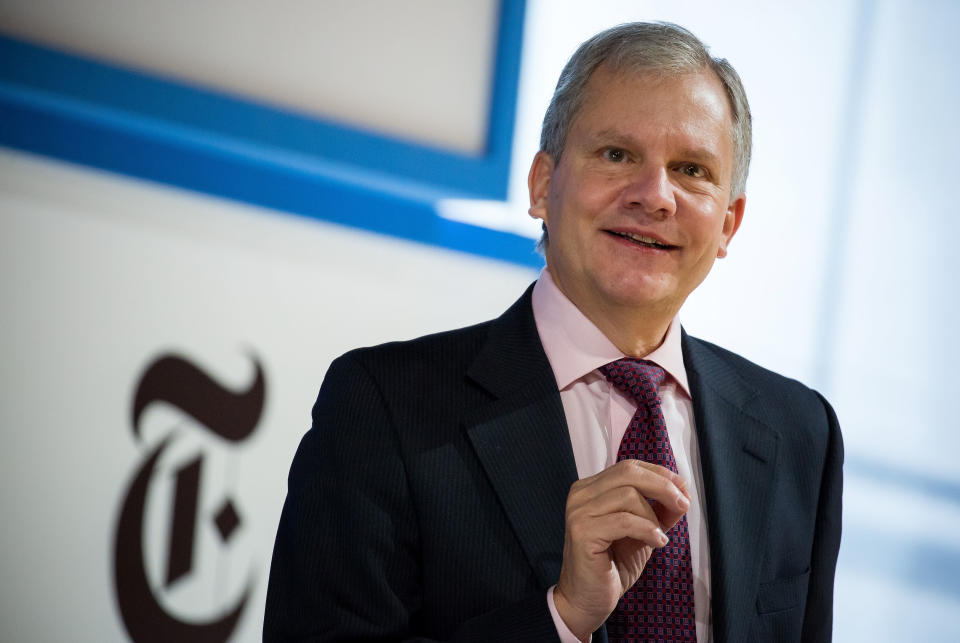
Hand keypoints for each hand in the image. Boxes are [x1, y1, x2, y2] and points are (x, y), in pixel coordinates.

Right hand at [552, 459, 689, 639]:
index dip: (659, 473)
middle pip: (628, 472)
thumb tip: (683, 492)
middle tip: (683, 504)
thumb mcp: (642, 532)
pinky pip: (624, 521)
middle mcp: (581, 494)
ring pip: (628, 495)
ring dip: (653, 516)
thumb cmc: (612, 566)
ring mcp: (579, 512)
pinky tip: (656, 543)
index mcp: (591, 489)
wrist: (586, 601)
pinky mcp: (582, 532)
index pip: (629, 467)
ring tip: (658, 537)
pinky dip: (647, 529)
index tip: (682, 489)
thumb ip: (659, 511)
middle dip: (662, 485)